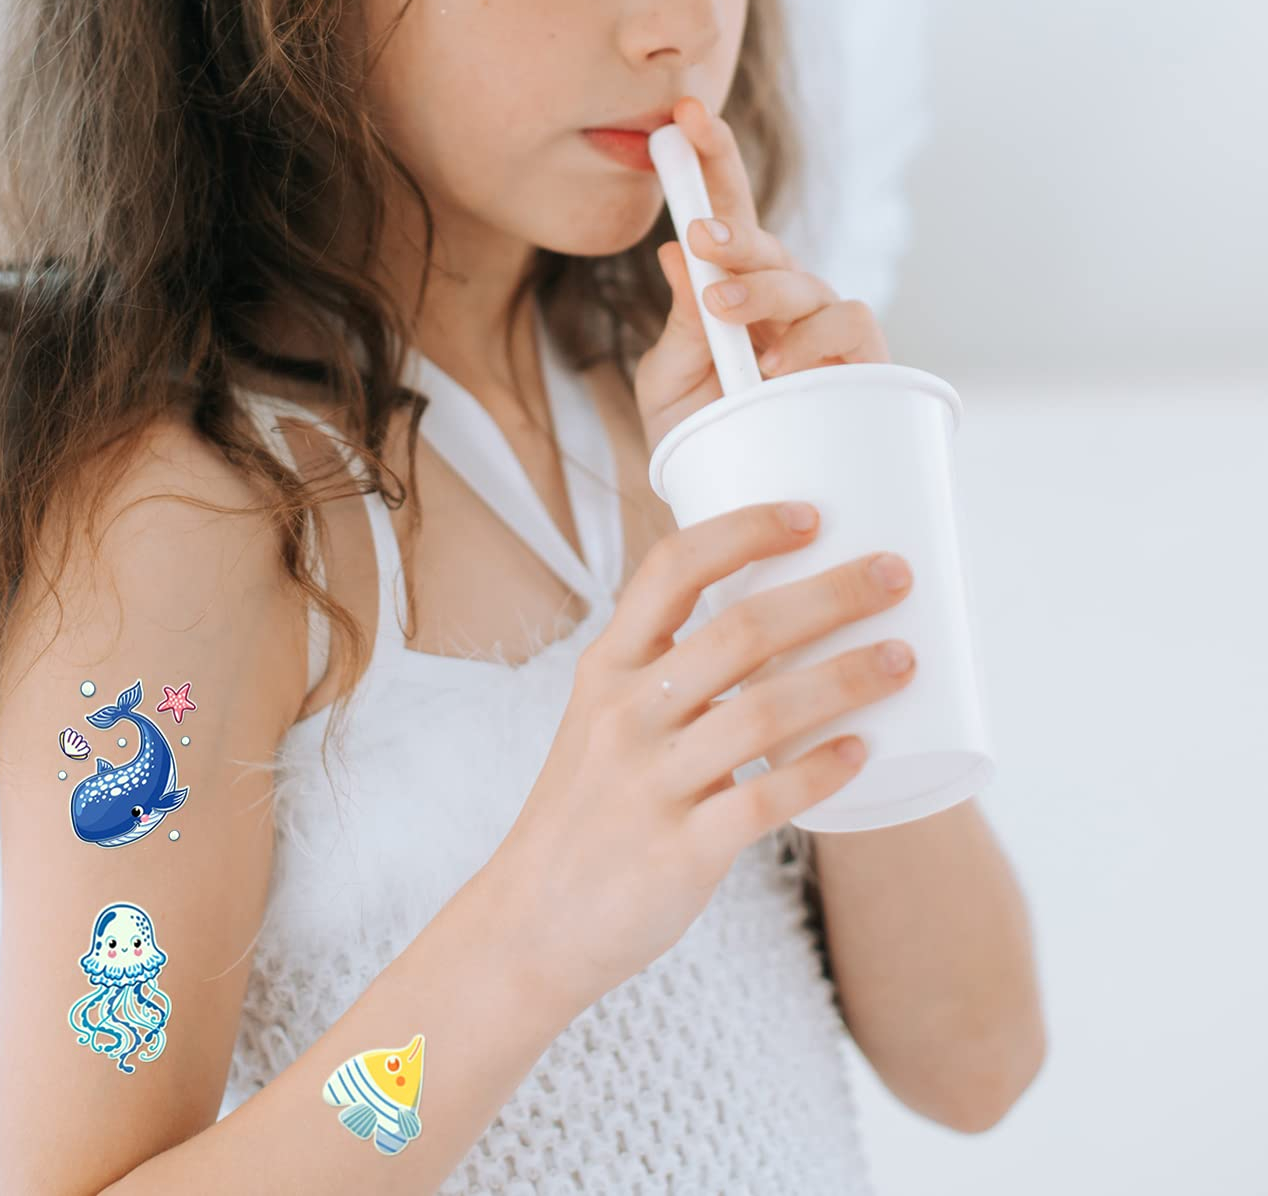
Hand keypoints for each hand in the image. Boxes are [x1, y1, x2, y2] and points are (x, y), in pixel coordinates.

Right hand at [484, 499, 915, 1022]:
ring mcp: (648, 783)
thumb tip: (779, 631)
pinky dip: (819, 772)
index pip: (672, 569)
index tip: (812, 515)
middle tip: (896, 576)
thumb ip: (669, 677)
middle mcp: (624, 714)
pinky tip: (864, 751)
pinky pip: (762, 801)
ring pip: (763, 711)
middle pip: (739, 631)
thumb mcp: (601, 722)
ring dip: (845, 678)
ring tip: (905, 659)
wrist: (530, 922)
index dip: (744, 530)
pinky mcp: (677, 851)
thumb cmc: (586, 810)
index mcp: (605, 668)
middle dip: (830, 595)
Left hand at [633, 96, 891, 456]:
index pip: (725, 212)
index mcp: (733, 287)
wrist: (737, 510)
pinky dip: (814, 340)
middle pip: (767, 242)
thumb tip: (676, 251)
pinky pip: (852, 327)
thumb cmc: (700, 435)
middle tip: (698, 237)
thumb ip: (678, 323)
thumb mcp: (670, 384)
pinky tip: (776, 366)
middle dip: (734, 230)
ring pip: (809, 281)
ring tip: (724, 312)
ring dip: (766, 288)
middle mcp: (784, 298)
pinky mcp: (862, 365)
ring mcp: (825, 329)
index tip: (684, 114)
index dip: (711, 160)